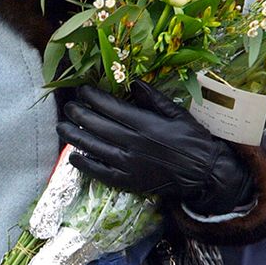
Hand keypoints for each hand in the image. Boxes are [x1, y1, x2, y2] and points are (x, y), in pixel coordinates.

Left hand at [58, 82, 254, 215]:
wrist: (203, 172)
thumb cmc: (193, 140)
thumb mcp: (178, 113)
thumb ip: (154, 98)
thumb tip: (133, 83)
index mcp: (145, 124)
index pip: (112, 107)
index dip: (94, 98)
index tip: (82, 91)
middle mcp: (133, 143)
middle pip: (98, 126)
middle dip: (79, 114)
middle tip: (68, 106)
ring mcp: (129, 164)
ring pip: (95, 147)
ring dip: (75, 136)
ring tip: (62, 127)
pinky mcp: (129, 181)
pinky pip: (101, 172)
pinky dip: (86, 165)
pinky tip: (74, 157)